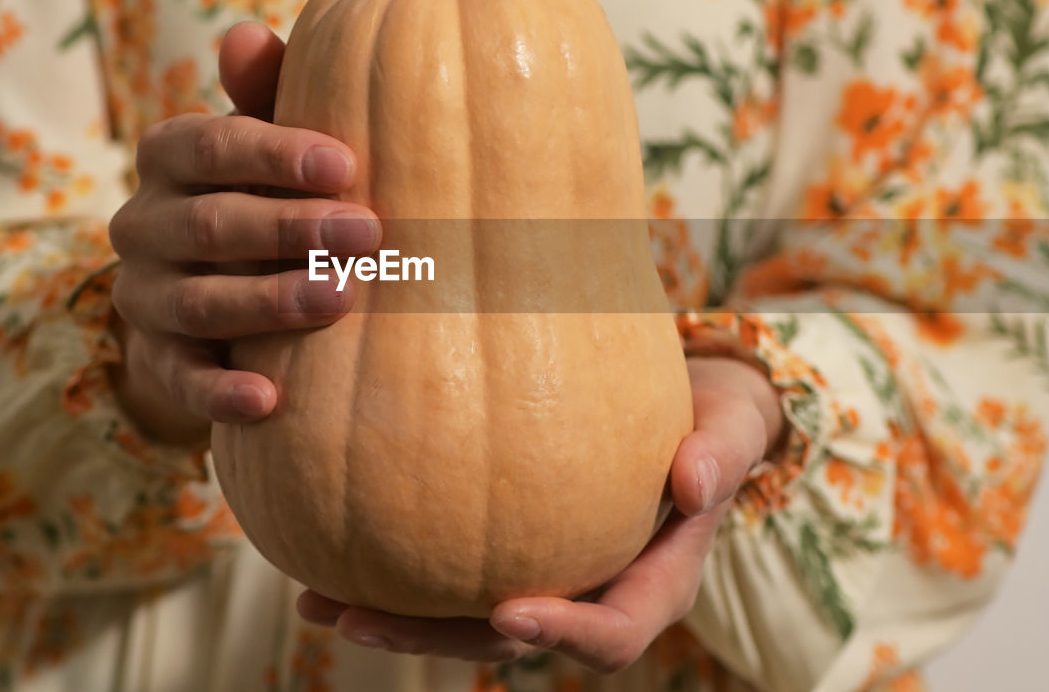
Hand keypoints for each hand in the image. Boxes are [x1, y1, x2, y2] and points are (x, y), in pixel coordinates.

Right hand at [107, 22, 379, 446]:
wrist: (214, 296)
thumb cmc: (262, 194)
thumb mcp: (265, 144)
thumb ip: (265, 95)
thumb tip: (245, 34)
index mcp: (169, 157)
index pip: (211, 145)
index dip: (276, 154)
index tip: (346, 164)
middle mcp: (143, 224)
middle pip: (211, 224)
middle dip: (291, 228)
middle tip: (369, 233)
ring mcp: (144, 297)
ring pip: (200, 301)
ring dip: (270, 300)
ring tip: (341, 299)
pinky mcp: (157, 362)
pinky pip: (182, 381)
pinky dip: (221, 390)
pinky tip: (271, 398)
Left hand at [296, 355, 783, 672]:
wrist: (689, 409)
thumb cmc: (713, 419)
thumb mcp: (730, 425)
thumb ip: (720, 450)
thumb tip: (693, 482)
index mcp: (653, 583)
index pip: (613, 633)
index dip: (563, 635)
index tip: (509, 612)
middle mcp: (591, 592)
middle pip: (509, 639)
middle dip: (435, 639)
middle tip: (360, 619)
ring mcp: (544, 574)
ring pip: (464, 614)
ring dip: (393, 614)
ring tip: (317, 600)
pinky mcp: (506, 545)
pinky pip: (449, 566)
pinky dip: (392, 562)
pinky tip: (330, 543)